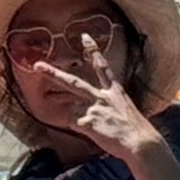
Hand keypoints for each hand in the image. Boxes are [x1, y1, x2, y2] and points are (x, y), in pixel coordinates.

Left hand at [28, 41, 164, 167]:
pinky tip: (93, 133)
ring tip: (82, 117)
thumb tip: (98, 108)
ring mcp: (94, 109)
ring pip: (71, 106)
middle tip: (37, 66)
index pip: (102, 67)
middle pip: (73, 82)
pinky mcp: (88, 123)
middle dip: (54, 74)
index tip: (85, 36)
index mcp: (114, 91)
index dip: (93, 51)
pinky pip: (75, 124)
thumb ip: (110, 106)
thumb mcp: (126, 110)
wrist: (141, 142)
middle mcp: (102, 97)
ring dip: (73, 113)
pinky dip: (80, 128)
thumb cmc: (137, 130)